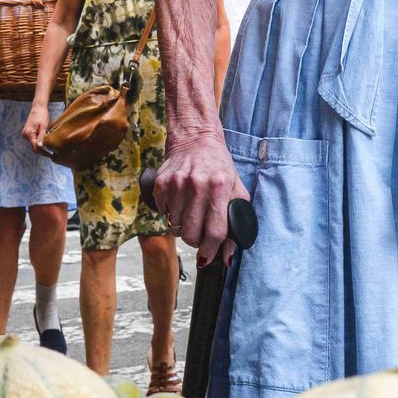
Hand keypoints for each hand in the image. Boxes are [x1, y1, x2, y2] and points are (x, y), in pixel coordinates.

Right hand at [22, 103, 50, 151]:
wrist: (38, 107)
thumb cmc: (42, 115)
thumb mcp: (44, 126)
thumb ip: (41, 137)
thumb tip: (40, 146)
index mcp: (29, 134)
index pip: (35, 148)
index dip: (42, 153)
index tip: (49, 155)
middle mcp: (25, 134)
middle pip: (33, 146)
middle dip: (42, 150)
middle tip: (51, 152)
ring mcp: (25, 133)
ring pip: (33, 143)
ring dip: (40, 145)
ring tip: (49, 146)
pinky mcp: (27, 131)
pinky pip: (33, 139)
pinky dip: (38, 141)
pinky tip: (44, 141)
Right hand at [150, 135, 248, 265]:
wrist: (195, 139)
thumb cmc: (219, 167)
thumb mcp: (236, 189)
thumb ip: (236, 222)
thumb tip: (227, 258)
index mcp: (220, 187)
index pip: (215, 232)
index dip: (212, 250)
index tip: (209, 256)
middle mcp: (197, 185)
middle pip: (192, 235)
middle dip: (196, 242)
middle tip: (200, 234)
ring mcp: (176, 184)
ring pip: (175, 228)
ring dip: (183, 228)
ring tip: (191, 215)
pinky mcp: (160, 184)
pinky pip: (163, 214)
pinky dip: (171, 215)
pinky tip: (180, 202)